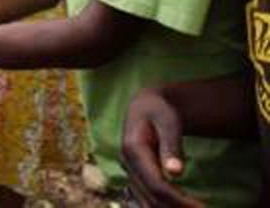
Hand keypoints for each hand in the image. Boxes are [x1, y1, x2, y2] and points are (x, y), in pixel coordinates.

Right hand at [121, 88, 204, 207]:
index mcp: (133, 149)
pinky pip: (143, 199)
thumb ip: (171, 145)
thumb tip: (176, 172)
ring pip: (145, 202)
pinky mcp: (132, 176)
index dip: (179, 200)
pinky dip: (160, 207)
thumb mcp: (168, 121)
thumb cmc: (160, 111)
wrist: (144, 107)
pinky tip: (179, 206)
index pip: (156, 184)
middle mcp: (126, 163)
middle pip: (151, 197)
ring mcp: (127, 171)